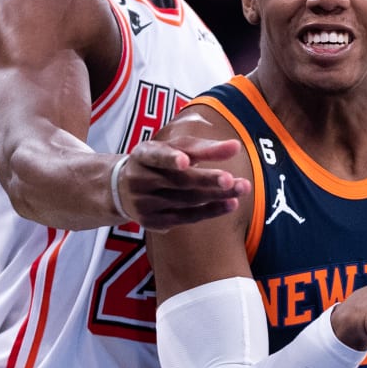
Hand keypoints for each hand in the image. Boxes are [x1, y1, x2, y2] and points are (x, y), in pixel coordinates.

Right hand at [116, 137, 251, 228]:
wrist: (123, 189)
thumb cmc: (160, 162)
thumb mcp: (175, 148)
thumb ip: (205, 147)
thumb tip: (236, 146)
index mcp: (143, 154)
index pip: (156, 156)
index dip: (170, 158)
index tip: (185, 161)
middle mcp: (139, 179)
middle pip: (179, 181)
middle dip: (207, 179)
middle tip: (231, 179)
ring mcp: (143, 203)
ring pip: (186, 200)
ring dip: (217, 195)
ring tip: (242, 188)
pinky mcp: (151, 221)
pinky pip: (186, 217)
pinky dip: (211, 211)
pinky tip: (230, 204)